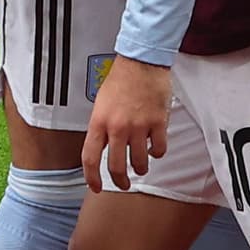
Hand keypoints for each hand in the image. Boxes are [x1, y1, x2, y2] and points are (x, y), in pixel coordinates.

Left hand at [84, 57, 174, 190]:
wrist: (141, 62)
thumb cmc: (121, 80)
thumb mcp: (101, 104)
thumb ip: (101, 127)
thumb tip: (104, 148)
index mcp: (99, 122)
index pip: (90, 158)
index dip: (91, 178)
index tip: (95, 187)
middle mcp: (118, 127)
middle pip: (116, 166)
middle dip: (120, 181)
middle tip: (123, 184)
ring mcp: (139, 126)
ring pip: (140, 161)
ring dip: (141, 168)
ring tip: (141, 165)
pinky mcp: (158, 122)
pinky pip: (159, 149)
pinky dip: (157, 153)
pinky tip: (155, 148)